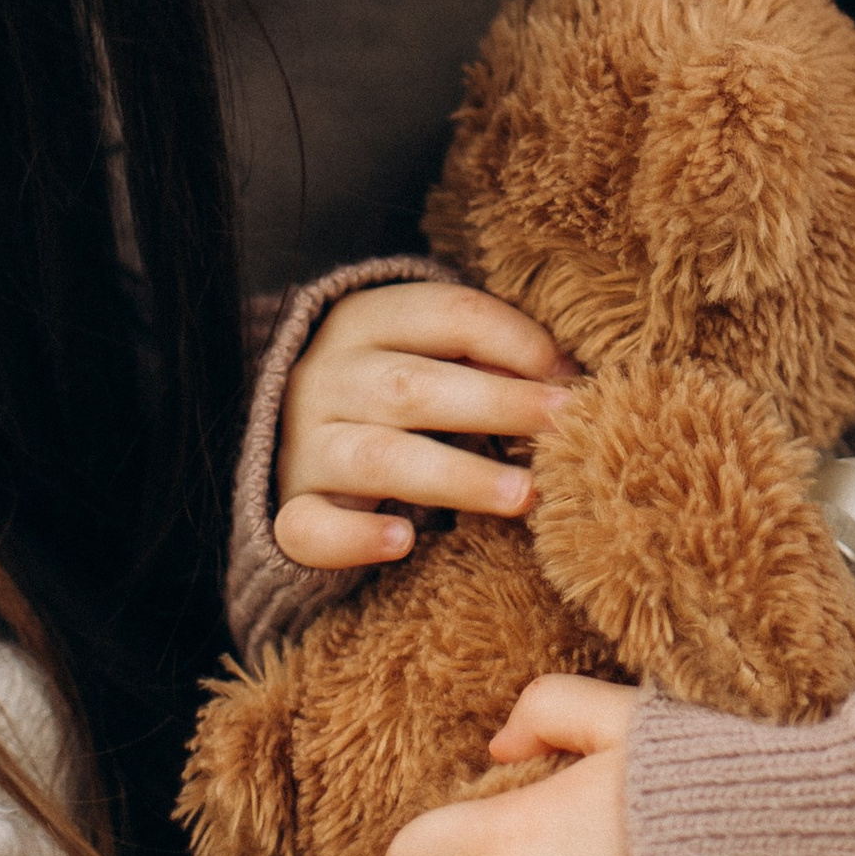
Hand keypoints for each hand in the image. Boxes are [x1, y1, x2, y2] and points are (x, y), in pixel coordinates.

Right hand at [273, 282, 575, 571]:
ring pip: (378, 458)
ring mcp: (304, 446)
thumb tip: (569, 377)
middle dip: (499, 404)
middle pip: (414, 386)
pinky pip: (307, 527)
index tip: (571, 376)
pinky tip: (403, 541)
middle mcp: (328, 378)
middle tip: (565, 426)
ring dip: (457, 475)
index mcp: (364, 321)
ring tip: (523, 495)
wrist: (283, 429)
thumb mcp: (425, 351)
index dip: (515, 340)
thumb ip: (484, 356)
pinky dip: (354, 536)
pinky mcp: (289, 510)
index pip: (446, 314)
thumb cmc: (388, 385)